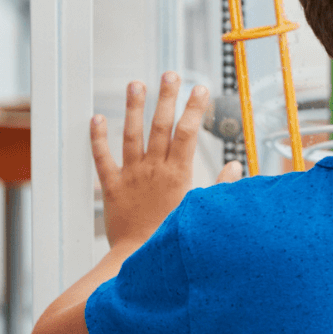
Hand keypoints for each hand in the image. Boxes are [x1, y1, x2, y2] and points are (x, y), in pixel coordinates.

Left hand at [93, 72, 240, 248]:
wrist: (139, 258)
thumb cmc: (174, 237)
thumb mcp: (203, 210)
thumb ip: (221, 186)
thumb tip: (235, 166)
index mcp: (179, 174)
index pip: (188, 132)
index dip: (194, 108)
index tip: (200, 89)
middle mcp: (154, 169)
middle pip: (161, 126)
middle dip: (167, 97)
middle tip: (170, 74)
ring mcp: (132, 175)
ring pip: (132, 135)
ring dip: (134, 107)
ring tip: (136, 84)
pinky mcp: (112, 186)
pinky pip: (102, 158)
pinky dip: (98, 137)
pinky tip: (97, 117)